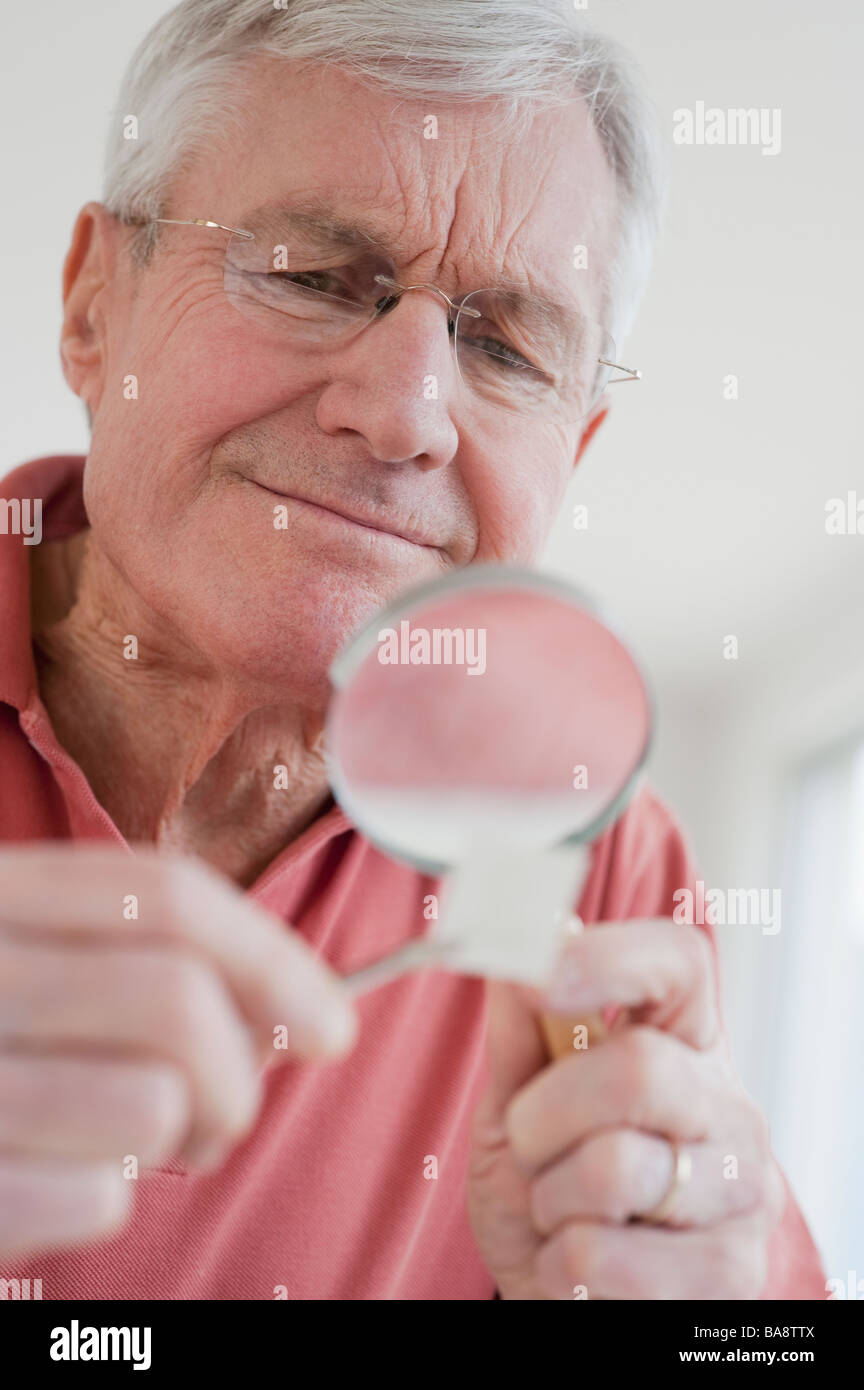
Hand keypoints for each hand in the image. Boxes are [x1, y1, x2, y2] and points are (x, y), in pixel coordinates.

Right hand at [0, 845, 356, 1258]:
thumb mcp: (27, 957)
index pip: (168, 897)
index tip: (330, 1020)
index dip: (272, 956)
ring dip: (175, 1139)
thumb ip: (131, 957)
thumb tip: (291, 1010)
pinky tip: (52, 1181)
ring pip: (148, 1105)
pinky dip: (101, 1200)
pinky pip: (89, 1196)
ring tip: (140, 1147)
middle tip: (223, 1114)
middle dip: (239, 1072)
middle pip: (175, 999)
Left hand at [467, 918, 785, 1298]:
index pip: (679, 963)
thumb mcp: (516, 1104)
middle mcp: (728, 1107)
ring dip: (549, 1197)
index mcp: (685, 1042)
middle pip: (640, 1069)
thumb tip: (511, 955)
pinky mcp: (730, 1275)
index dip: (611, 958)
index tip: (541, 980)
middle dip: (544, 1113)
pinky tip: (579, 1262)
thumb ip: (516, 1034)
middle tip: (527, 1143)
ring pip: (615, 1169)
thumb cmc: (548, 1185)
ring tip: (561, 1209)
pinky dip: (560, 1263)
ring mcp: (742, 1191)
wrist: (564, 1293)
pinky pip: (601, 1256)